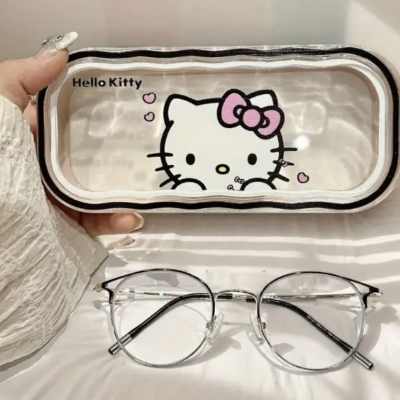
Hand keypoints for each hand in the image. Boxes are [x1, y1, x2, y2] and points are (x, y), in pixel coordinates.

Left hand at [0, 33, 143, 235]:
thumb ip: (22, 79)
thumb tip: (63, 54)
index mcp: (39, 136)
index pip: (76, 121)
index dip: (103, 112)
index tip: (133, 105)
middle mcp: (54, 164)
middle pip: (95, 155)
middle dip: (125, 153)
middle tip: (153, 146)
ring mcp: (63, 195)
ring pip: (103, 189)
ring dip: (128, 192)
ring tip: (149, 189)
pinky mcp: (67, 221)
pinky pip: (96, 221)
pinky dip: (115, 221)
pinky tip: (131, 218)